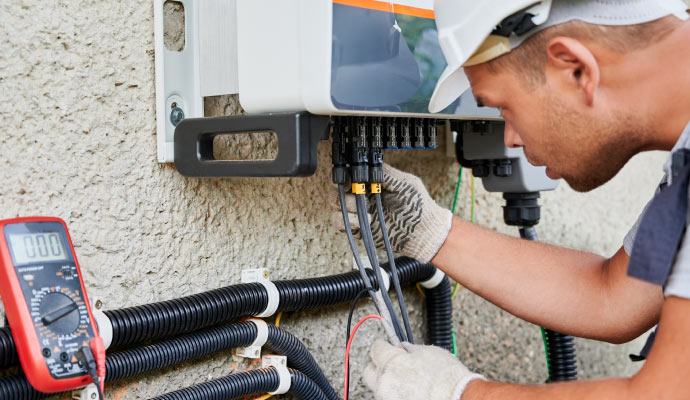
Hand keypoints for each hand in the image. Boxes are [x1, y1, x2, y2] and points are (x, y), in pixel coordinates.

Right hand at [331, 164, 452, 262]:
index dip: (346, 174)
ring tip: (366, 210)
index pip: (351, 175)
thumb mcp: (405, 183)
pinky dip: (347, 221)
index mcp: (373, 184)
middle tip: (354, 191)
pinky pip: (340, 223)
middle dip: (343, 189)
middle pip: (339, 189)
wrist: (423, 232)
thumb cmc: (418, 206)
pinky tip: (361, 222)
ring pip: (336, 205)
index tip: (350, 177)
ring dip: (347, 205)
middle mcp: (364, 197)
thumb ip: (386, 173)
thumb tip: (370, 165)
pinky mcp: (359, 228)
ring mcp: (360, 213)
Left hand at [363, 340, 483, 399]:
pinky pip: (391, 398)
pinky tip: (412, 391)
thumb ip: (411, 349)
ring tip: (408, 379)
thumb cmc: (446, 378)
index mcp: (389, 362)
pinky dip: (397, 394)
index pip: (375, 349)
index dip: (383, 345)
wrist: (459, 399)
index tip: (387, 345)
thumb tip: (406, 348)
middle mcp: (384, 383)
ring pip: (380, 387)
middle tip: (392, 362)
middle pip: (369, 371)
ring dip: (389, 381)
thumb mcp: (429, 352)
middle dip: (378, 365)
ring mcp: (389, 399)